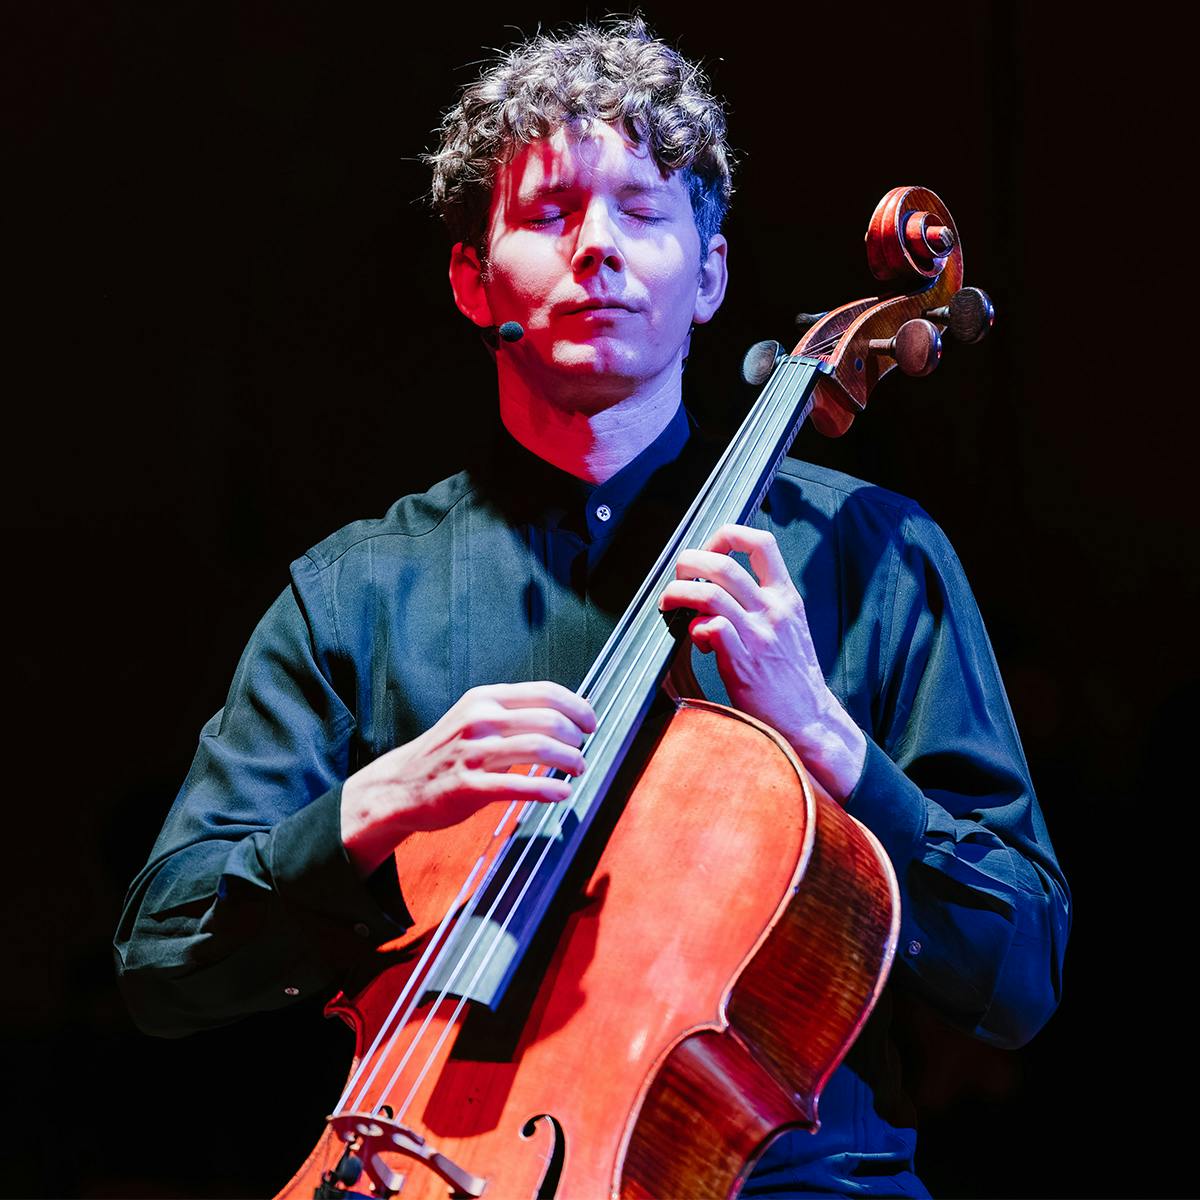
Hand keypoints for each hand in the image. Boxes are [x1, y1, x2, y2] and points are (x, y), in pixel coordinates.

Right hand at [341, 682, 595, 876]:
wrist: (401, 785)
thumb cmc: (448, 753)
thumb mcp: (476, 718)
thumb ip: (514, 713)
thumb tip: (566, 713)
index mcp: (485, 698)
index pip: (545, 692)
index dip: (577, 707)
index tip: (591, 722)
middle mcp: (480, 719)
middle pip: (548, 720)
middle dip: (575, 736)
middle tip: (581, 750)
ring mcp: (473, 752)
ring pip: (539, 749)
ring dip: (569, 761)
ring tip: (577, 769)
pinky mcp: (468, 786)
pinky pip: (519, 786)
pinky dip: (548, 789)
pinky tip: (562, 793)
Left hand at [658, 523, 864, 800]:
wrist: (809, 719)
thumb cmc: (792, 676)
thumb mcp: (789, 627)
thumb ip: (762, 603)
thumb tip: (718, 587)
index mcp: (785, 597)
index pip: (761, 542)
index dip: (727, 535)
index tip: (708, 551)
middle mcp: (773, 609)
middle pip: (723, 562)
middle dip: (688, 563)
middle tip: (678, 578)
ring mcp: (758, 635)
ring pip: (709, 593)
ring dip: (678, 594)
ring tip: (669, 604)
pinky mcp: (742, 661)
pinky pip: (710, 627)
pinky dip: (694, 628)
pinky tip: (696, 640)